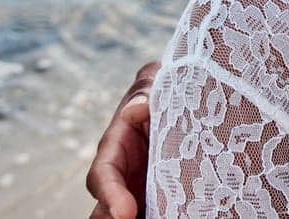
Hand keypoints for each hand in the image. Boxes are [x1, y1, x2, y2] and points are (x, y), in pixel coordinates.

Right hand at [86, 60, 160, 218]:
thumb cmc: (164, 87)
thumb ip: (146, 91)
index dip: (110, 195)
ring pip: (134, 216)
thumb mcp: (155, 83)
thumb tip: (137, 109)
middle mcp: (123, 175)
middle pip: (107, 211)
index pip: (102, 176)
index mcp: (116, 147)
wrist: (185, 99)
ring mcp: (142, 191)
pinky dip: (170, 215)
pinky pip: (161, 213)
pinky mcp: (163, 199)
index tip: (125, 213)